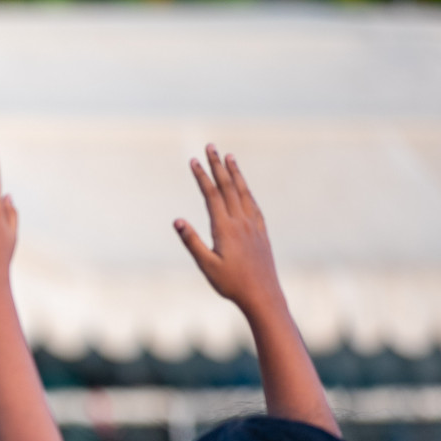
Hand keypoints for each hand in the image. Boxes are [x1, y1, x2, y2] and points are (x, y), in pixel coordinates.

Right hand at [174, 146, 281, 311]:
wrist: (263, 294)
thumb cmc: (231, 283)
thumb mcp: (206, 265)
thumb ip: (192, 241)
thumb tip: (177, 220)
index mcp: (225, 228)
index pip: (212, 195)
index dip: (202, 176)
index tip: (193, 160)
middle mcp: (241, 221)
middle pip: (228, 187)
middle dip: (218, 166)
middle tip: (211, 147)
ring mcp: (253, 225)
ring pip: (243, 192)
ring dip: (235, 172)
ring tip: (229, 156)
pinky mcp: (261, 231)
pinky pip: (253, 204)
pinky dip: (246, 190)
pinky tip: (244, 187)